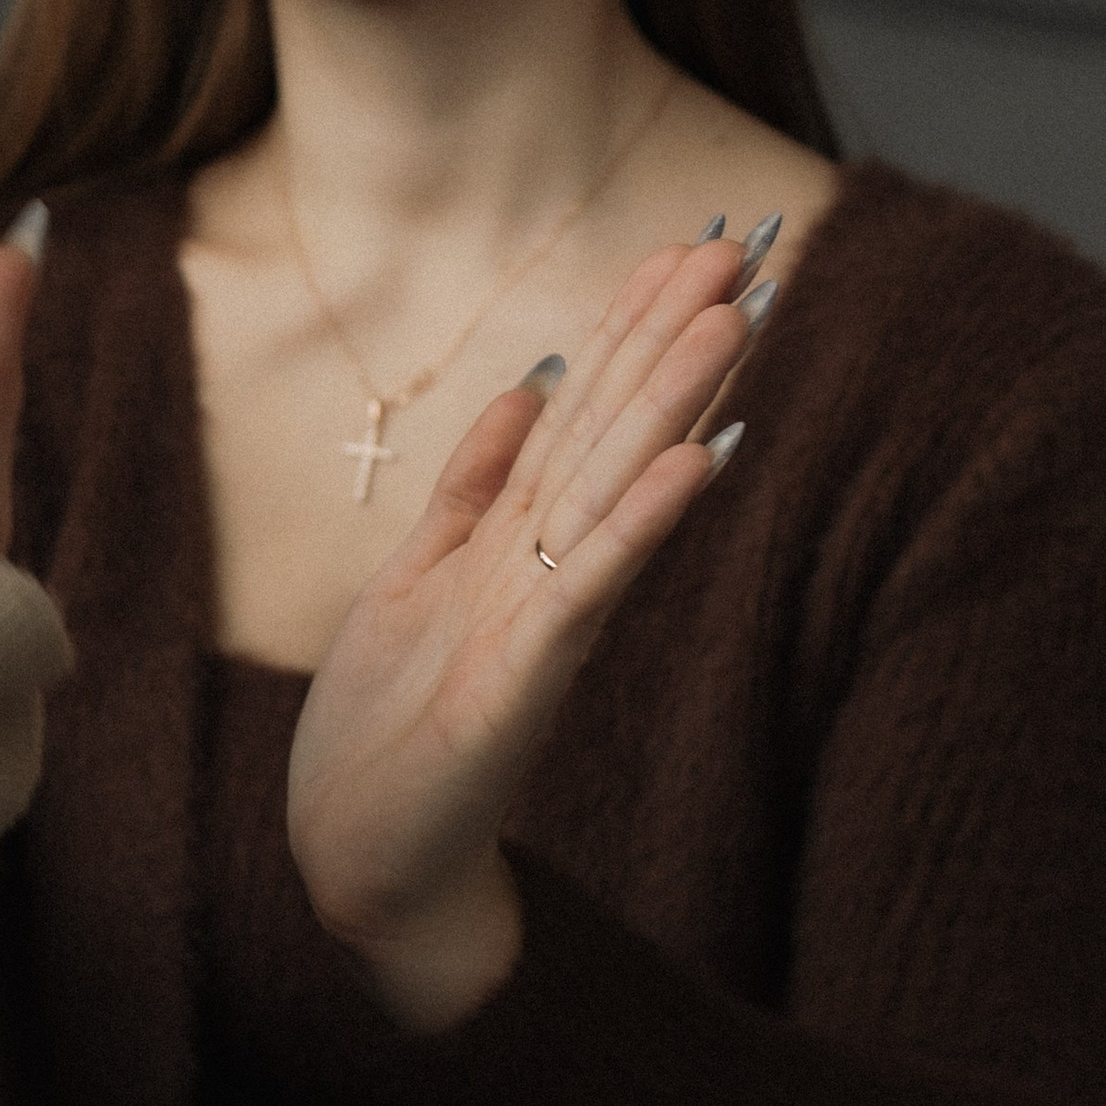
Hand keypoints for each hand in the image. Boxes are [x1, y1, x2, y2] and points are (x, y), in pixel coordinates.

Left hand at [287, 231, 756, 1032]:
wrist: (364, 859)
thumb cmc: (391, 733)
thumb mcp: (415, 579)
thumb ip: (471, 490)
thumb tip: (525, 388)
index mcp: (516, 544)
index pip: (583, 414)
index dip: (628, 330)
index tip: (684, 247)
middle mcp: (545, 573)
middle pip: (615, 434)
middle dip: (672, 342)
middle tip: (741, 246)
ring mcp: (541, 624)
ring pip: (614, 491)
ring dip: (673, 405)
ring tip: (732, 320)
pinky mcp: (524, 681)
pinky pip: (587, 587)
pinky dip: (637, 525)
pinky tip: (690, 466)